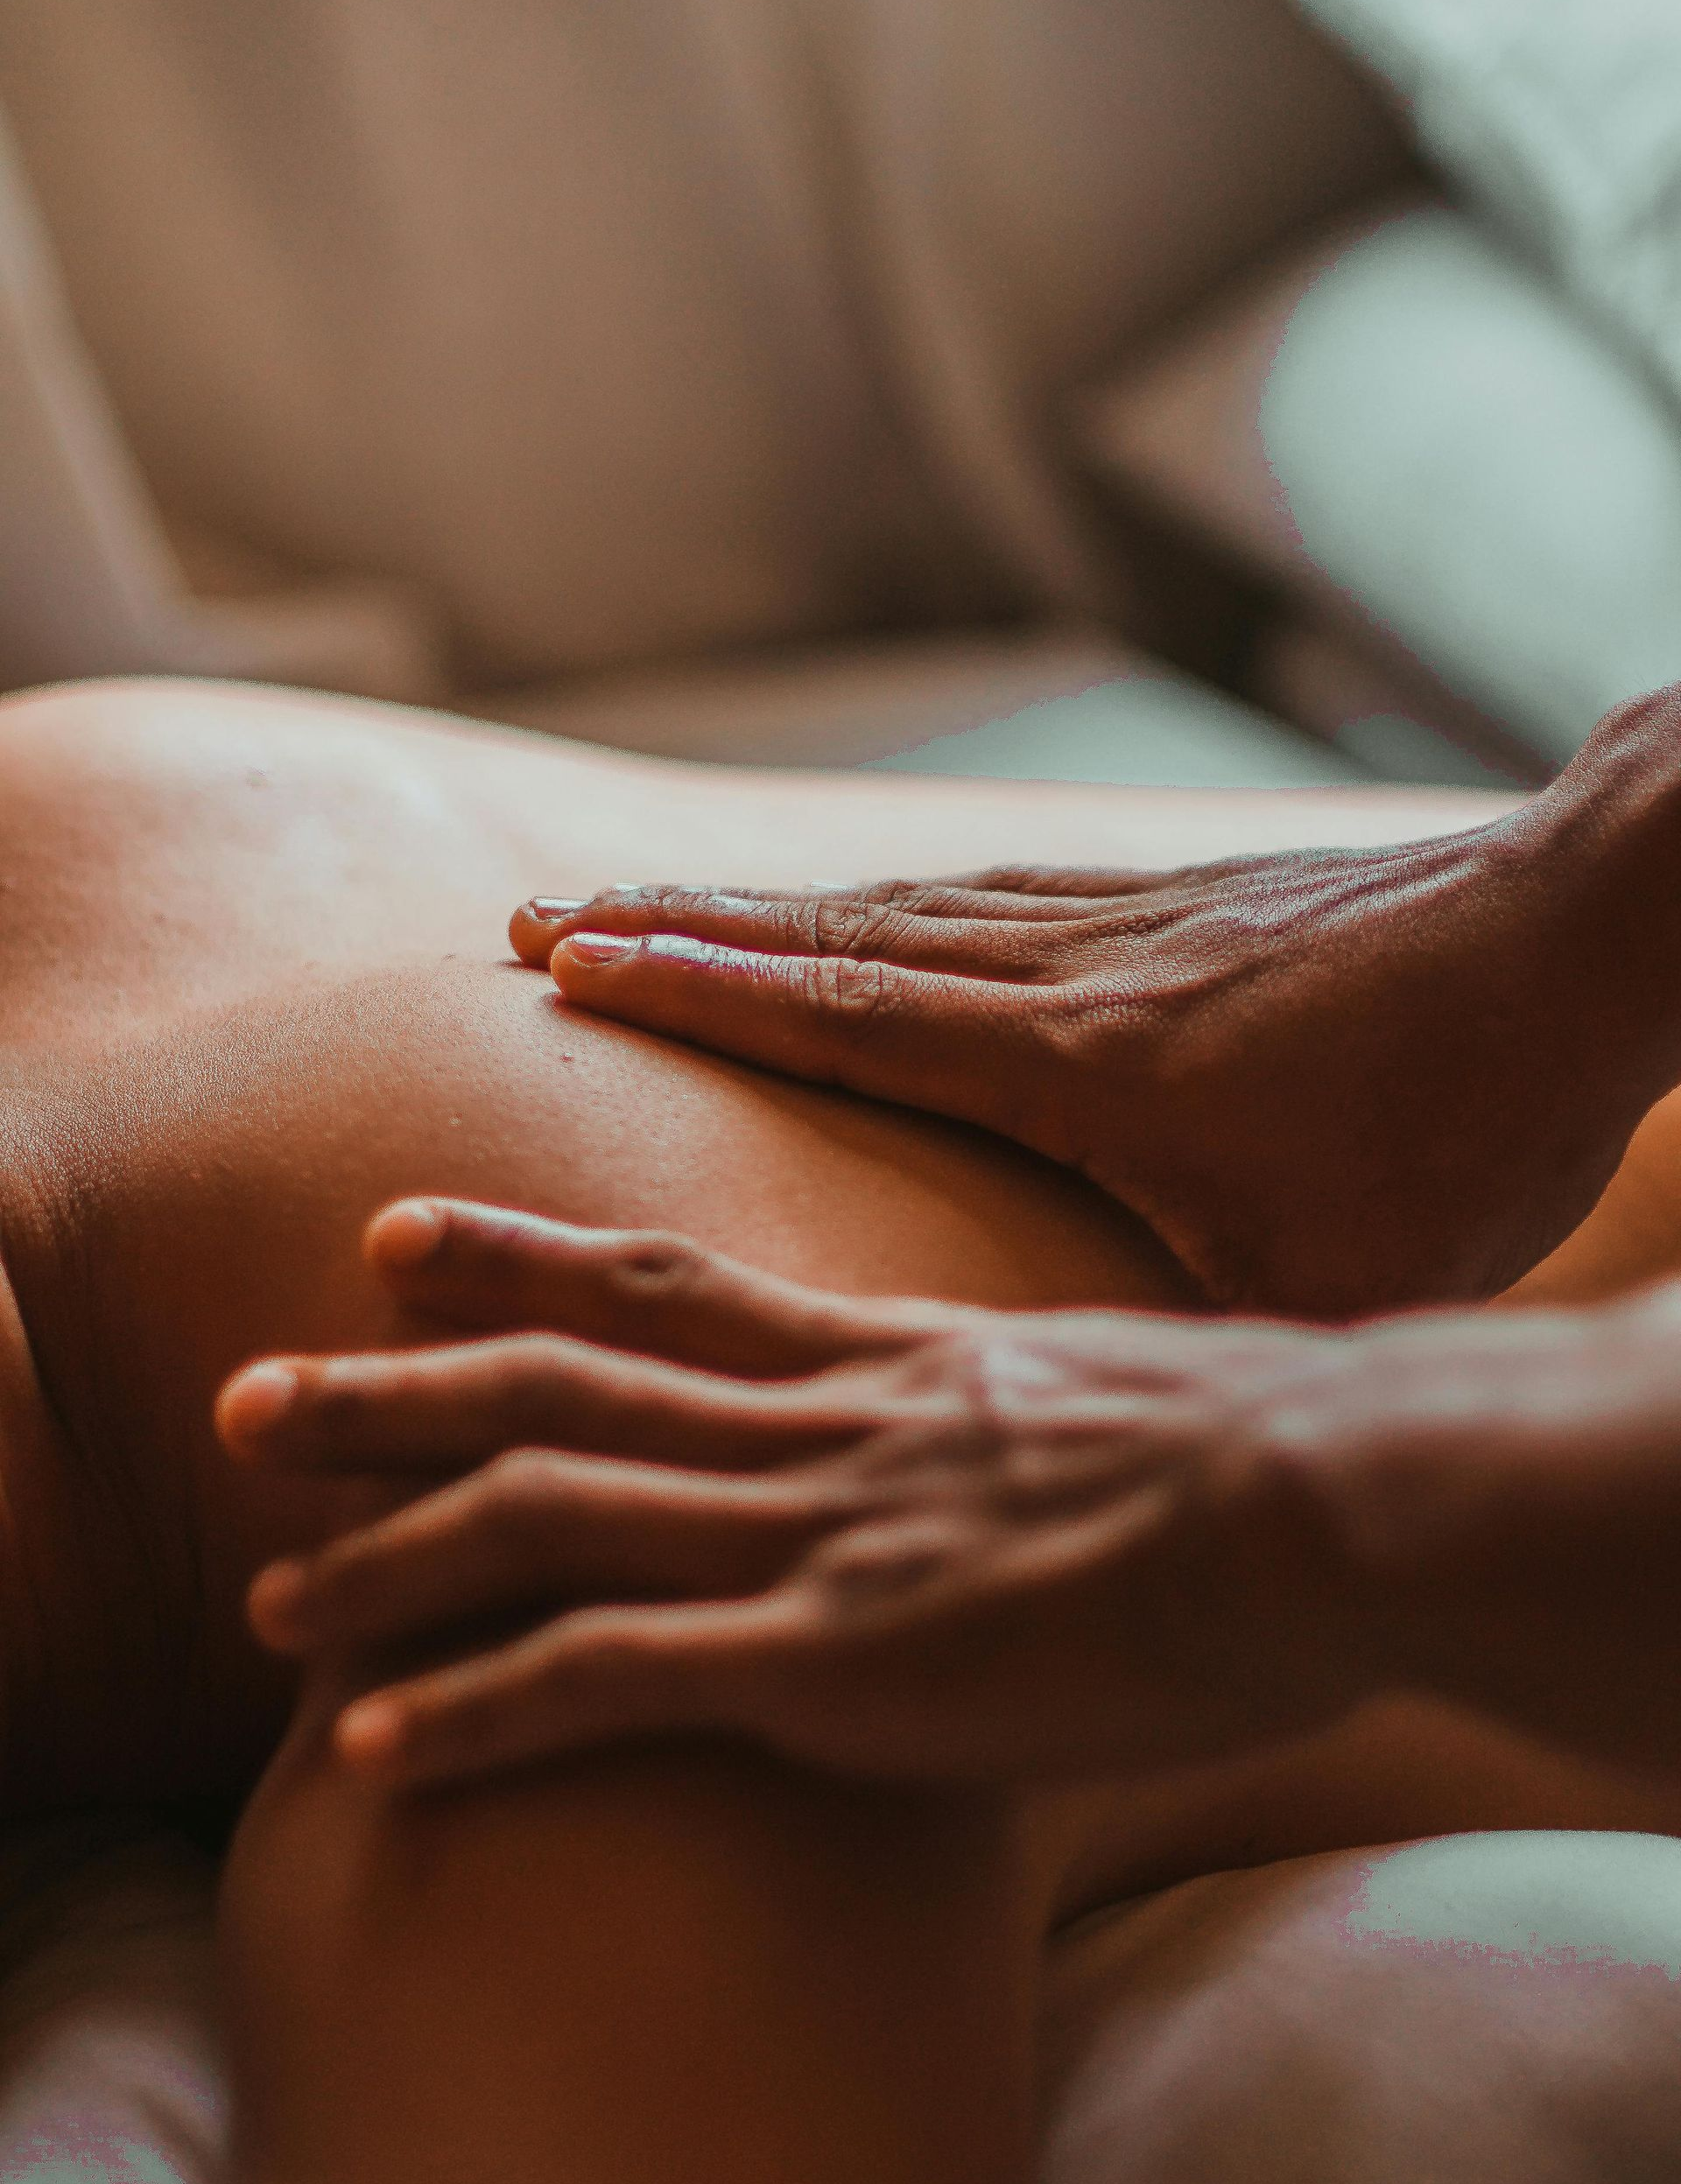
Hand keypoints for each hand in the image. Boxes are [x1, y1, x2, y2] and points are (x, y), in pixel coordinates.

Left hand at [215, 1198, 1382, 1788]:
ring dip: (390, 1558)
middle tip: (248, 1395)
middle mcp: (811, 1427)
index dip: (516, 1253)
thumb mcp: (1097, 1395)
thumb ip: (1006, 1409)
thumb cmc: (1246, 1456)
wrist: (1317, 1500)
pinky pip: (611, 1683)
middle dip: (388, 1393)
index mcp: (875, 1358)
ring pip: (547, 1520)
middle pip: (556, 1387)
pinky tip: (372, 1755)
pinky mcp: (831, 1660)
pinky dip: (479, 1713)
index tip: (395, 1236)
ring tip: (263, 1600)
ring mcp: (808, 1535)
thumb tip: (1002, 1436)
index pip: (658, 1279)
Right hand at [506, 711, 1680, 1317]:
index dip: (695, 987)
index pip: (844, 1015)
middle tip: (546, 918)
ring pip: (902, 909)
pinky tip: (860, 918)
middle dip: (679, 932)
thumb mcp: (1323, 1277)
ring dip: (765, 911)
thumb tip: (1087, 1448)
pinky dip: (885, 907)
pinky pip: (988, 899)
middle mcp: (1073, 972)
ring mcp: (1123, 923)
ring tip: (657, 905)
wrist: (1588, 937)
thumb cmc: (1467, 1124)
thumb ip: (1186, 1349)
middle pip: (837, 941)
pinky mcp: (1177, 905)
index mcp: (1082, 1064)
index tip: (566, 955)